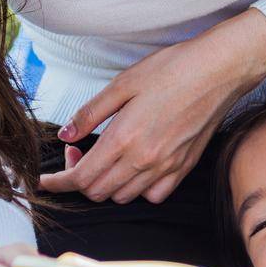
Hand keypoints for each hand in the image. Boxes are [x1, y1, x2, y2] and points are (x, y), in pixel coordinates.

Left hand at [38, 9, 265, 204]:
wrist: (220, 70)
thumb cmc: (173, 69)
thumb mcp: (123, 83)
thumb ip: (91, 113)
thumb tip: (66, 135)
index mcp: (123, 138)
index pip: (80, 177)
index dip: (57, 181)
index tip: (45, 179)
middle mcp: (144, 160)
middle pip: (98, 192)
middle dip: (79, 179)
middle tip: (79, 153)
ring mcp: (167, 166)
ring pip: (123, 197)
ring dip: (106, 185)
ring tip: (106, 158)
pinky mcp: (184, 167)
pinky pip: (154, 195)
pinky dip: (138, 189)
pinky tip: (136, 168)